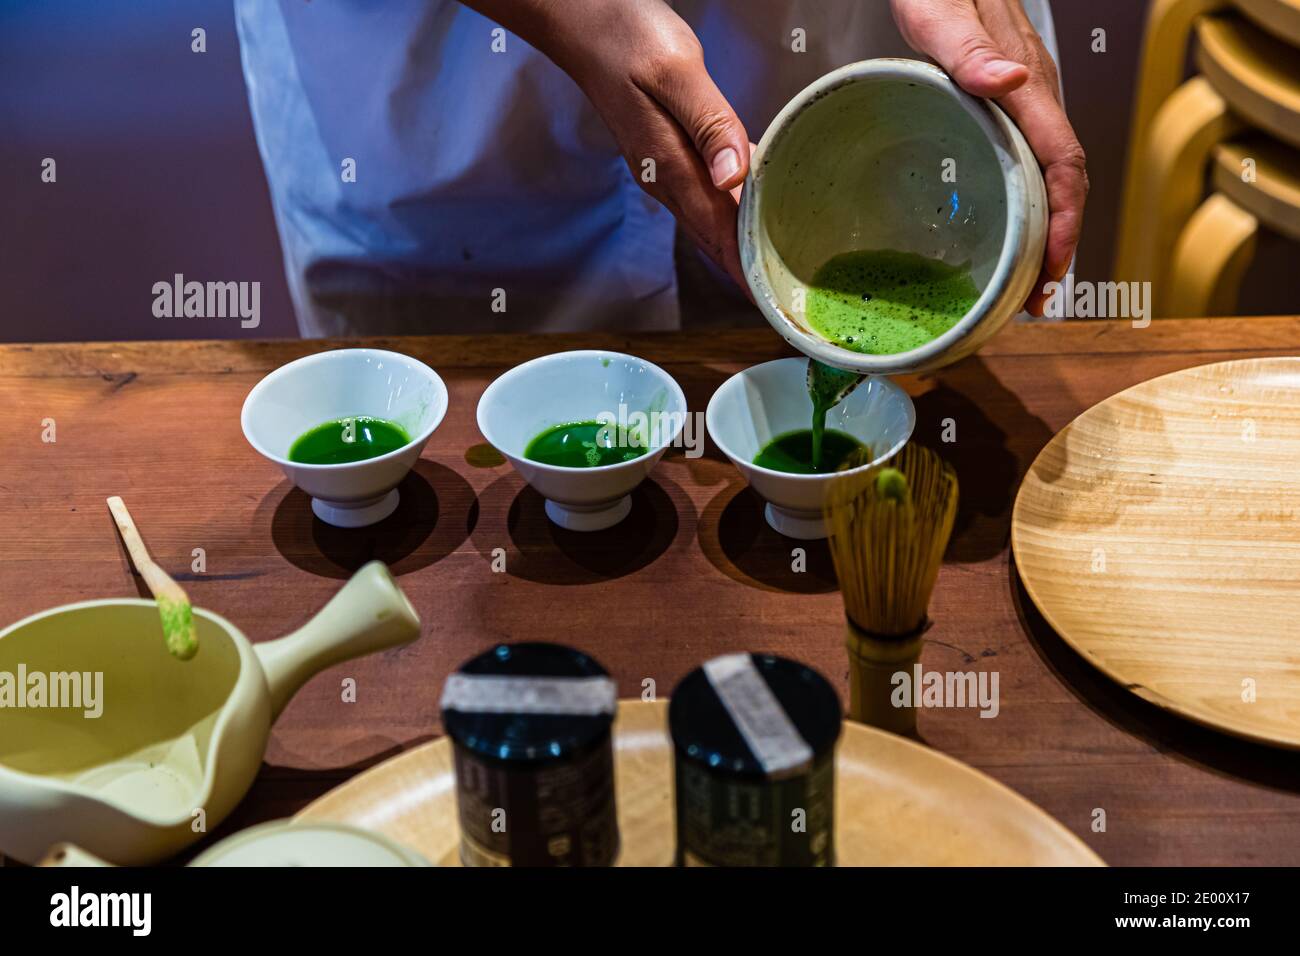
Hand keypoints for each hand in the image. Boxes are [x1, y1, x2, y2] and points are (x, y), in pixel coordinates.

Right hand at [463, 0, 751, 287]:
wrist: (582, 21)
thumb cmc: (626, 36)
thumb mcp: (678, 71)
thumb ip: (711, 124)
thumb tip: (734, 178)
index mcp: (671, 164)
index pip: (719, 231)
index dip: (747, 269)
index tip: (771, 302)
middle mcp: (665, 177)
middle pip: (713, 239)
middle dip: (745, 273)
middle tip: (779, 301)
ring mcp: (661, 169)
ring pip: (706, 224)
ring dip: (736, 252)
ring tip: (769, 276)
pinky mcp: (663, 154)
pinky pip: (701, 201)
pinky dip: (726, 221)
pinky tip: (745, 223)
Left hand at [891, 0, 1088, 314]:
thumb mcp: (940, 14)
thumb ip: (968, 48)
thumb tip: (1010, 81)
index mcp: (1026, 86)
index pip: (1062, 162)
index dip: (1064, 219)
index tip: (1052, 267)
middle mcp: (1035, 97)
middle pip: (1063, 182)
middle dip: (1058, 243)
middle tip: (1037, 299)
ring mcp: (1024, 102)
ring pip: (1048, 176)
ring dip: (1045, 231)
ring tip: (1027, 283)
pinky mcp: (1007, 105)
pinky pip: (1028, 162)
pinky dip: (1028, 205)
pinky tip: (1008, 229)